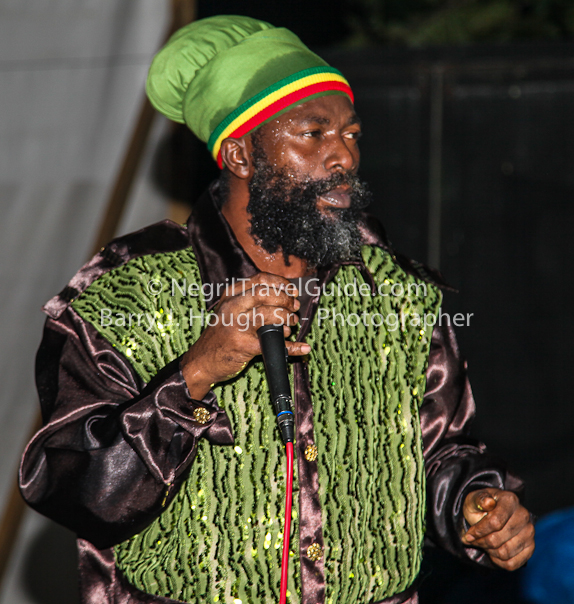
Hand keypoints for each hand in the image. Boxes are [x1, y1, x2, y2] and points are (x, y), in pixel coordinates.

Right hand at [181, 273, 310, 397]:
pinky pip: (273, 344)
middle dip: (285, 299)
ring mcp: (237, 326)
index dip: (281, 283)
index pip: (260, 279)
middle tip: (294, 307)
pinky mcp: (243, 346)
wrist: (202, 361)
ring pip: (269, 314)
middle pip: (265, 293)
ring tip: (290, 324)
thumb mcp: (229, 310)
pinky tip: (302, 348)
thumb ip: (250, 300)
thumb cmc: (220, 335)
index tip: (292, 290)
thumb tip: (285, 295)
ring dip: (287, 318)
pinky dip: (292, 347)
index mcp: (231, 295)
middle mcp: (232, 307)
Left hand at [462, 488, 534, 569]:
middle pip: (498, 539)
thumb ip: (479, 500)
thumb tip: (488, 502)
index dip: (479, 531)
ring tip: (483, 544)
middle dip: (481, 542)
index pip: (495, 522)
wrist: (491, 514)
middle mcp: (523, 515)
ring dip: (489, 552)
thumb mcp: (474, 499)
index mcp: (509, 500)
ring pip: (505, 553)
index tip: (468, 535)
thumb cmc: (480, 507)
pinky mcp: (530, 547)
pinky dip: (499, 562)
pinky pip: (513, 563)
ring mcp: (529, 532)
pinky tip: (492, 552)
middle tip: (473, 540)